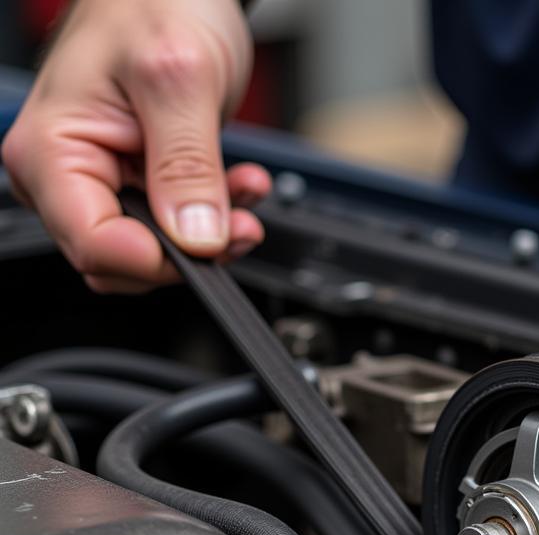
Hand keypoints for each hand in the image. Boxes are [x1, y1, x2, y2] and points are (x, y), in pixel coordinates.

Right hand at [1, 0, 270, 292]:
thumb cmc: (156, 4)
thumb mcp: (179, 79)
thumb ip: (187, 164)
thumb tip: (196, 235)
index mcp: (50, 151)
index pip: (94, 247)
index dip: (155, 260)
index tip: (205, 244)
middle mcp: (67, 176)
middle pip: (124, 261)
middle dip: (189, 250)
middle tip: (239, 223)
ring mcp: (104, 185)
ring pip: (157, 252)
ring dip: (211, 235)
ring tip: (244, 194)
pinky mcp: (140, 188)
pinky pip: (179, 232)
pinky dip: (218, 218)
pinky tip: (240, 186)